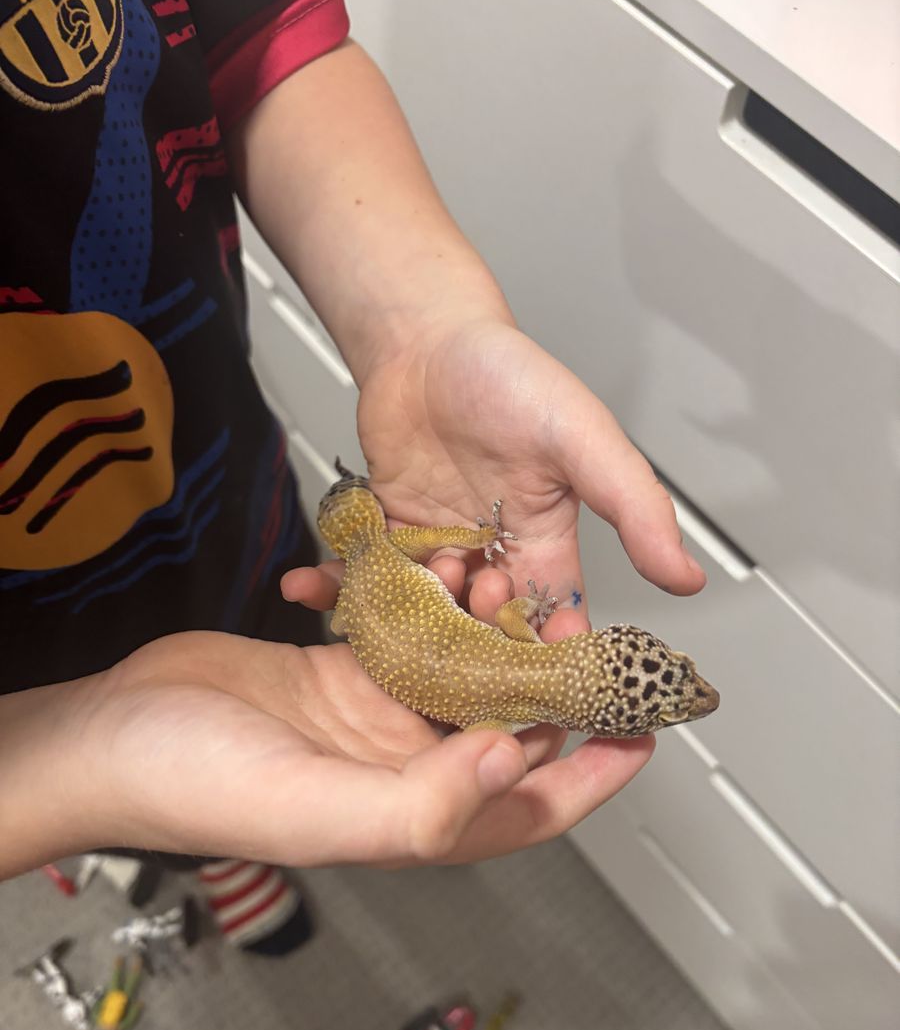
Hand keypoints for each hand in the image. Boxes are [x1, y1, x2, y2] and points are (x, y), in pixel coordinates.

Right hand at [54, 630, 652, 870]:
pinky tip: (454, 573)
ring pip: (466, 677)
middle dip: (554, 685)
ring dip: (499, 636)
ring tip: (521, 585)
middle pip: (509, 733)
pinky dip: (437, 610)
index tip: (643, 732)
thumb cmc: (197, 787)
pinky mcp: (344, 672)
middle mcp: (405, 771)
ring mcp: (375, 719)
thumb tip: (518, 764)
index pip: (530, 806)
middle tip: (589, 632)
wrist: (112, 732)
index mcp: (413, 819)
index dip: (593, 773)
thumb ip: (423, 803)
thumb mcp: (319, 808)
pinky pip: (413, 638)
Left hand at [287, 318, 704, 629]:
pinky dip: (337, 588)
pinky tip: (311, 591)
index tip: (533, 691)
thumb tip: (687, 576)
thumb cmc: (511, 377)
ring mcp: (435, 550)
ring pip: (419, 618)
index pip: (555, 629)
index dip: (545, 665)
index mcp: (547, 549)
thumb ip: (635, 508)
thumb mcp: (584, 441)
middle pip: (480, 638)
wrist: (426, 338)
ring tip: (406, 587)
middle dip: (465, 644)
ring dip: (404, 619)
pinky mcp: (385, 536)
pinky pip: (363, 579)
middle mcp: (492, 559)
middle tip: (456, 617)